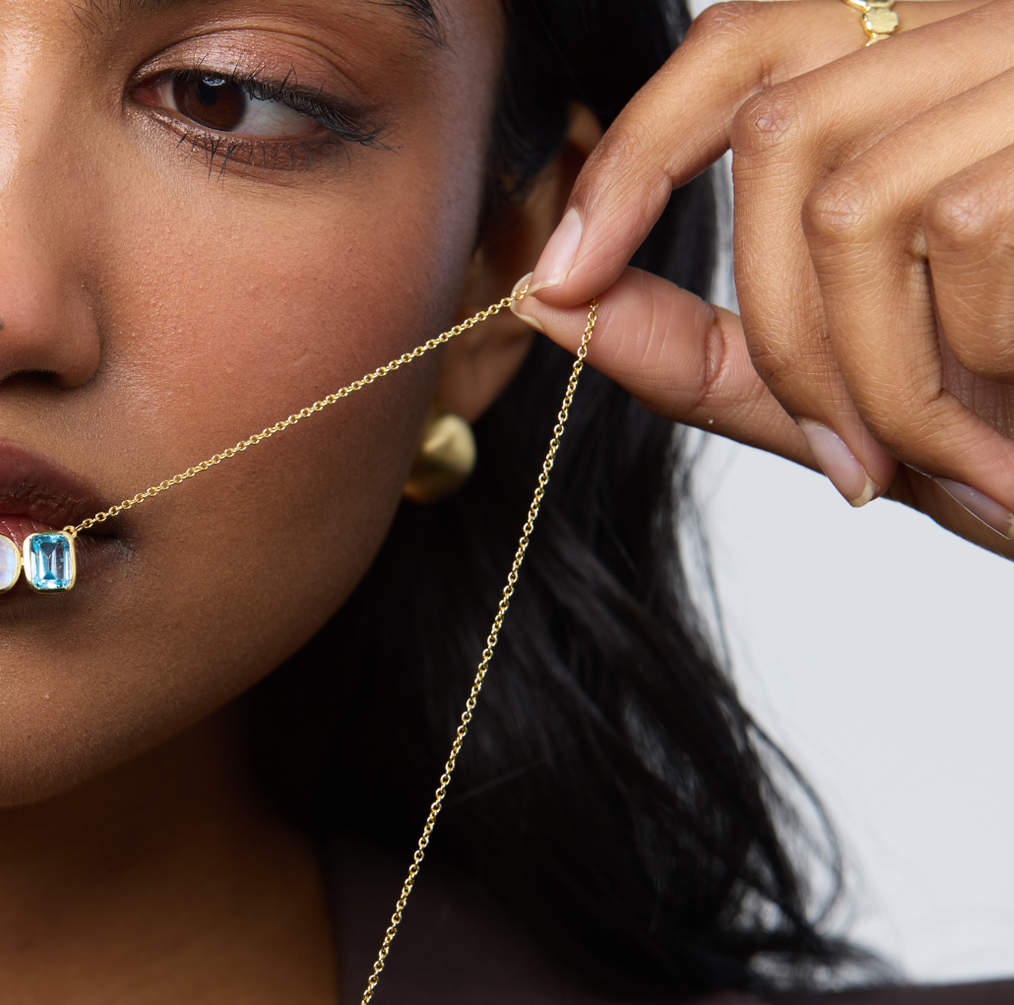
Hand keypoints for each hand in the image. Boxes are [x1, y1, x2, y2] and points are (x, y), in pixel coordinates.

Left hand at [510, 0, 1013, 557]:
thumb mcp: (865, 392)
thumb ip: (714, 349)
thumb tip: (549, 300)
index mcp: (935, 70)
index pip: (747, 43)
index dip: (637, 150)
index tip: (558, 272)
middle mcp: (999, 31)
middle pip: (783, 129)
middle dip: (784, 325)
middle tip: (849, 459)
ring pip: (857, 202)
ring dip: (876, 377)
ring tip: (957, 462)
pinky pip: (965, 236)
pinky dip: (970, 366)